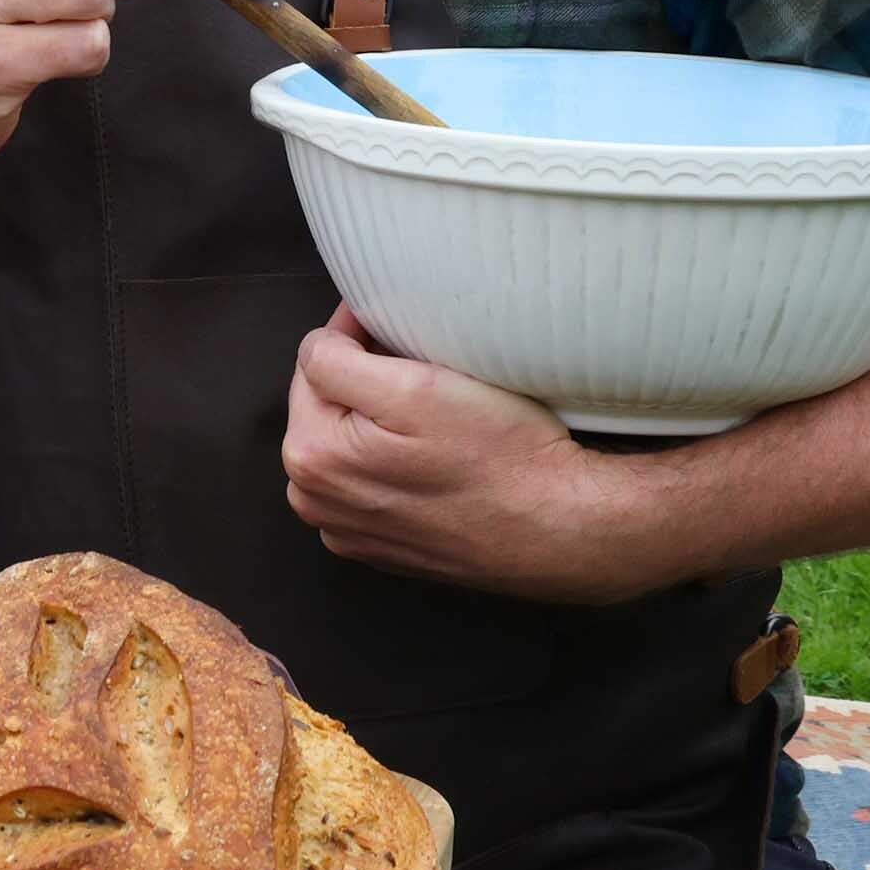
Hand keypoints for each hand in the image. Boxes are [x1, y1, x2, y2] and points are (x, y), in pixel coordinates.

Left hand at [282, 305, 668, 605]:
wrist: (559, 529)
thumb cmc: (497, 456)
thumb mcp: (414, 388)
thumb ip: (336, 361)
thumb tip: (318, 344)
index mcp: (310, 455)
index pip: (314, 364)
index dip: (356, 334)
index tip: (394, 323)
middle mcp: (315, 500)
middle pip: (326, 407)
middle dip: (364, 380)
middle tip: (422, 365)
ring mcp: (347, 529)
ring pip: (347, 445)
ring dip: (375, 422)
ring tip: (432, 412)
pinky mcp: (382, 547)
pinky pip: (372, 485)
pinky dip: (392, 463)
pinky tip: (434, 457)